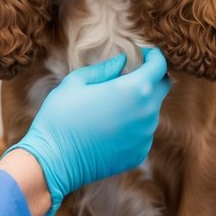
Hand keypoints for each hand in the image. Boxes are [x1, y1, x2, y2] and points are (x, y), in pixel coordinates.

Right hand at [7, 47, 170, 215]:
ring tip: (113, 103)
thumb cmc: (61, 115)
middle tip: (133, 74)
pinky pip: (143, 132)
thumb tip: (123, 62)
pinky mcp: (138, 154)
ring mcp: (144, 137)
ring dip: (140, 102)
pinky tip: (109, 126)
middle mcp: (146, 114)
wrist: (53, 160)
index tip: (144, 54)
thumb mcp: (77, 81)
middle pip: (163, 88)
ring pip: (151, 111)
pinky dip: (133, 124)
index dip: (154, 57)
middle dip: (152, 77)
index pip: (159, 67)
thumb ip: (105, 69)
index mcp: (134, 90)